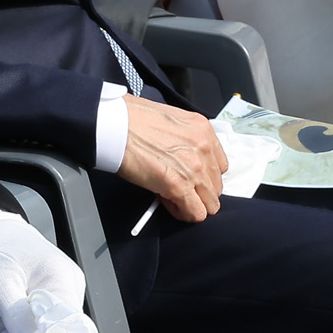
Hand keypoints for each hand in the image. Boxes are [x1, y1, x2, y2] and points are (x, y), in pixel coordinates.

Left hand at [0, 207, 95, 332]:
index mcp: (62, 279)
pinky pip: (43, 317)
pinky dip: (23, 325)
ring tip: (0, 330)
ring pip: (50, 324)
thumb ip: (17, 317)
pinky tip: (4, 324)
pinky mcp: (51, 290)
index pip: (69, 325)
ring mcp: (62, 286)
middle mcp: (69, 284)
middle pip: (60, 327)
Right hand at [117, 96, 226, 222]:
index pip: (218, 165)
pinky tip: (167, 202)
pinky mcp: (179, 186)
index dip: (202, 174)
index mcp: (203, 129)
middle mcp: (204, 148)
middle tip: (177, 187)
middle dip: (197, 190)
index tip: (189, 176)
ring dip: (191, 203)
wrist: (115, 124)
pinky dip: (183, 213)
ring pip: (210, 204)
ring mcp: (194, 169)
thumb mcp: (170, 119)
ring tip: (170, 195)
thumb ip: (184, 139)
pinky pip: (195, 213)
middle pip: (216, 186)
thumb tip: (182, 159)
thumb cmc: (132, 118)